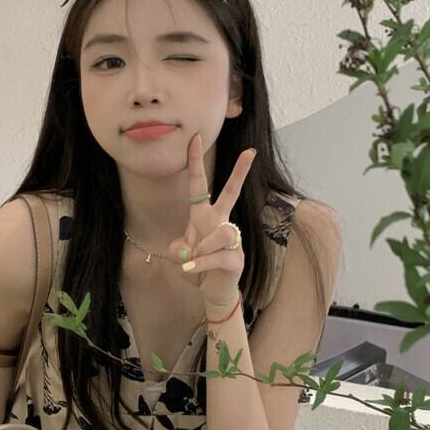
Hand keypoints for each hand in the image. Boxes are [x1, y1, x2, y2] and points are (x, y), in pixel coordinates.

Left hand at [167, 132, 257, 307]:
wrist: (211, 291)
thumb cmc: (197, 268)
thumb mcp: (180, 255)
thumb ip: (179, 248)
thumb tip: (187, 250)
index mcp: (203, 216)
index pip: (199, 185)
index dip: (194, 162)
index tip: (194, 138)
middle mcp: (220, 222)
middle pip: (231, 193)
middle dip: (240, 172)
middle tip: (250, 152)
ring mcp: (231, 239)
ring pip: (220, 232)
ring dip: (202, 249)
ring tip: (193, 263)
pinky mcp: (236, 257)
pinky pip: (217, 255)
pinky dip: (200, 264)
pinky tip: (192, 271)